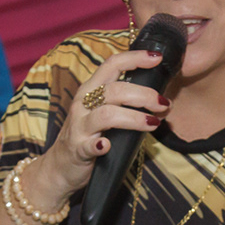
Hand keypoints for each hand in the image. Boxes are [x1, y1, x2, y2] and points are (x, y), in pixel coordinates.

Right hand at [26, 47, 170, 204]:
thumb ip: (127, 103)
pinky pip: (88, 145)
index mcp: (91, 90)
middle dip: (144, 94)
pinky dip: (99, 145)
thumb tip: (163, 101)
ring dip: (134, 118)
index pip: (112, 65)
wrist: (60, 166)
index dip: (134, 58)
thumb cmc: (88, 135)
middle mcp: (83, 104)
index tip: (157, 58)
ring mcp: (79, 126)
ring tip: (153, 123)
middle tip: (164, 104)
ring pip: (107, 114)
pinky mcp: (78, 149)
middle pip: (115, 90)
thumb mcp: (104, 112)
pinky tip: (107, 146)